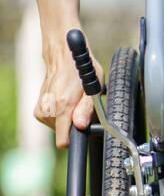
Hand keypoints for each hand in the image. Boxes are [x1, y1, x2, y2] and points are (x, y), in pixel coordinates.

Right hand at [36, 27, 100, 148]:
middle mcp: (48, 109)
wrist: (61, 54)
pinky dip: (60, 116)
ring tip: (72, 101)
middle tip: (81, 107)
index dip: (76, 140)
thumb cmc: (80, 70)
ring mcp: (41, 109)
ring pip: (59, 128)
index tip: (83, 132)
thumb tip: (81, 126)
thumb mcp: (93, 87)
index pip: (63, 140)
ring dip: (68, 119)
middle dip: (76, 124)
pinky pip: (53, 122)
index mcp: (62, 106)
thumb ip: (87, 109)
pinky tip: (64, 102)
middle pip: (65, 134)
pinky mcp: (38, 109)